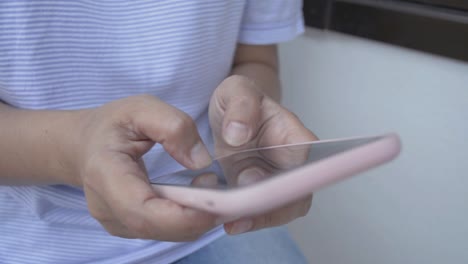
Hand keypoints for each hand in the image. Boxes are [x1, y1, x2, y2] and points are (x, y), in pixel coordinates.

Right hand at [73, 95, 216, 240]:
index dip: (181, 216)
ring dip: (194, 221)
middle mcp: (106, 207)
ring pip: (162, 234)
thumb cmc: (113, 125)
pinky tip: (200, 201)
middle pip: (155, 228)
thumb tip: (201, 162)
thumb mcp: (142, 108)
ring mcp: (115, 221)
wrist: (86, 144)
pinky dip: (186, 221)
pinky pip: (162, 231)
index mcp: (105, 174)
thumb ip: (174, 127)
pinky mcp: (127, 226)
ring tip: (217, 196)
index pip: (142, 210)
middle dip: (196, 220)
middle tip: (230, 201)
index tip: (216, 205)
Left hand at [209, 75, 317, 234]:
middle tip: (241, 215)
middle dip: (272, 209)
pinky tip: (222, 218)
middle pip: (298, 194)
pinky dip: (242, 218)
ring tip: (230, 223)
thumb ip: (241, 105)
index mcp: (293, 134)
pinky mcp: (257, 193)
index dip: (295, 180)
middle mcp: (291, 162)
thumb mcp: (236, 90)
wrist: (229, 116)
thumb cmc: (240, 101)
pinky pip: (258, 213)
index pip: (310, 160)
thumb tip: (238, 134)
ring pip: (279, 210)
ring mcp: (276, 180)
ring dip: (256, 219)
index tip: (267, 189)